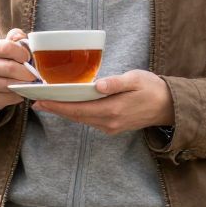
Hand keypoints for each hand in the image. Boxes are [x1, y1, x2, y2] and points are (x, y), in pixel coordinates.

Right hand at [0, 27, 39, 115]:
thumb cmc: (4, 59)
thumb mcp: (9, 44)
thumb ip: (16, 37)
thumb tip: (19, 37)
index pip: (6, 47)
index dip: (22, 52)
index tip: (29, 57)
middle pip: (9, 68)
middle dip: (26, 72)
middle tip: (35, 74)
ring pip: (8, 84)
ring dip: (23, 84)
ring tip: (31, 83)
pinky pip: (7, 98)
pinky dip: (18, 95)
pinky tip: (21, 91)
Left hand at [31, 70, 173, 135]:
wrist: (169, 106)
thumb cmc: (152, 88)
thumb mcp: (135, 79)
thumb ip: (115, 82)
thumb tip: (97, 85)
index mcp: (113, 109)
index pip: (78, 109)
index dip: (58, 106)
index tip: (41, 102)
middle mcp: (109, 122)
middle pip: (76, 116)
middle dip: (56, 109)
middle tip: (37, 101)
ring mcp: (110, 127)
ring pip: (82, 119)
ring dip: (65, 112)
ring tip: (48, 103)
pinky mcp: (113, 126)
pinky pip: (90, 120)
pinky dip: (77, 113)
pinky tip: (69, 106)